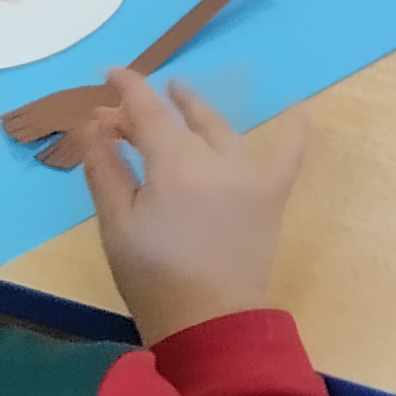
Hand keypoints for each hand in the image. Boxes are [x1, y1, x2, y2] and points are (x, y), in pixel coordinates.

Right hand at [71, 68, 308, 343]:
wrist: (210, 322)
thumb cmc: (153, 277)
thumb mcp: (116, 223)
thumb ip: (105, 167)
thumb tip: (94, 124)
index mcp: (174, 162)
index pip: (147, 110)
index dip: (127, 88)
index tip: (109, 74)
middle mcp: (216, 157)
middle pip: (181, 119)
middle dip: (153, 108)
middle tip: (127, 112)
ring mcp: (249, 175)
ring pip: (222, 130)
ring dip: (199, 111)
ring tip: (183, 97)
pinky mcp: (271, 197)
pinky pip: (289, 155)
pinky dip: (295, 131)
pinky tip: (301, 108)